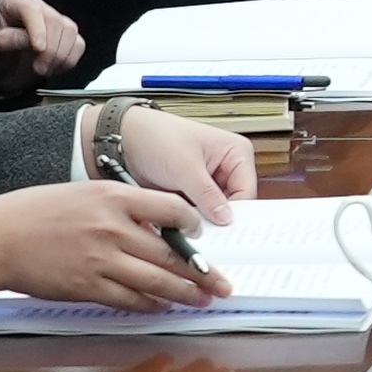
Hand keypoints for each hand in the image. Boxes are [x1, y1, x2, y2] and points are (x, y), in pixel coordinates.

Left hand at [0, 0, 83, 89]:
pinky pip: (78, 44)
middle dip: (50, 49)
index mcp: (13, 4)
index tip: (38, 48)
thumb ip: (2, 41)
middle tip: (38, 69)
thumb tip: (24, 38)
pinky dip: (70, 60)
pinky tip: (54, 69)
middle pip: (55, 21)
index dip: (38, 28)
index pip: (31, 9)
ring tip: (44, 70)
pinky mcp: (66, 36)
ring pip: (70, 31)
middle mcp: (36, 8)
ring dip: (61, 56)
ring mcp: (54, 20)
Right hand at [0, 179, 226, 308]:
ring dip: (185, 294)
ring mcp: (101, 260)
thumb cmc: (37, 212)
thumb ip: (122, 206)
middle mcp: (113, 229)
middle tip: (224, 284)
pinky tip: (164, 307)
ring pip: (157, 282)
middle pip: (171, 254)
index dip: (193, 226)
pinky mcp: (88, 287)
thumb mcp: (85, 193)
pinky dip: (151, 305)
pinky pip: (130, 300)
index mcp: (114, 198)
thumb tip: (156, 225)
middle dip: (204, 272)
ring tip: (204, 299)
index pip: (171, 210)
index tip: (202, 235)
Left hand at [110, 105, 250, 217]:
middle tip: (205, 234)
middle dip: (219, 220)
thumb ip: (207, 194)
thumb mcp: (184, 166)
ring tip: (189, 229)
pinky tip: (182, 228)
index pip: (246, 191)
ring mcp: (210, 183)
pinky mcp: (193, 194)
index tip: (222, 231)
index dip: (236, 213)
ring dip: (203, 222)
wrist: (124, 139)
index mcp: (236, 153)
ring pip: (216, 212)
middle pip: (234, 204)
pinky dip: (191, 222)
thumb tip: (225, 218)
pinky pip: (200, 214)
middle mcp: (227, 168)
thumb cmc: (157, 137)